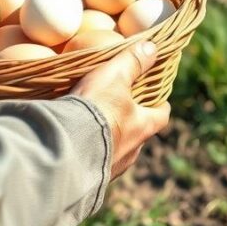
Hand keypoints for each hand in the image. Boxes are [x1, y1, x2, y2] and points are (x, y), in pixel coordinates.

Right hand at [71, 42, 170, 179]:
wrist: (64, 149)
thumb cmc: (96, 109)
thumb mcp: (114, 76)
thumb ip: (133, 61)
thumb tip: (152, 48)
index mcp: (142, 127)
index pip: (162, 115)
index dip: (160, 104)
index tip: (156, 96)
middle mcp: (131, 151)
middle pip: (138, 133)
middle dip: (131, 121)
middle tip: (118, 106)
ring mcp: (111, 166)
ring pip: (117, 149)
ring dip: (109, 138)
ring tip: (93, 125)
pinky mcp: (90, 177)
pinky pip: (95, 162)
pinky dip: (91, 151)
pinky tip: (78, 142)